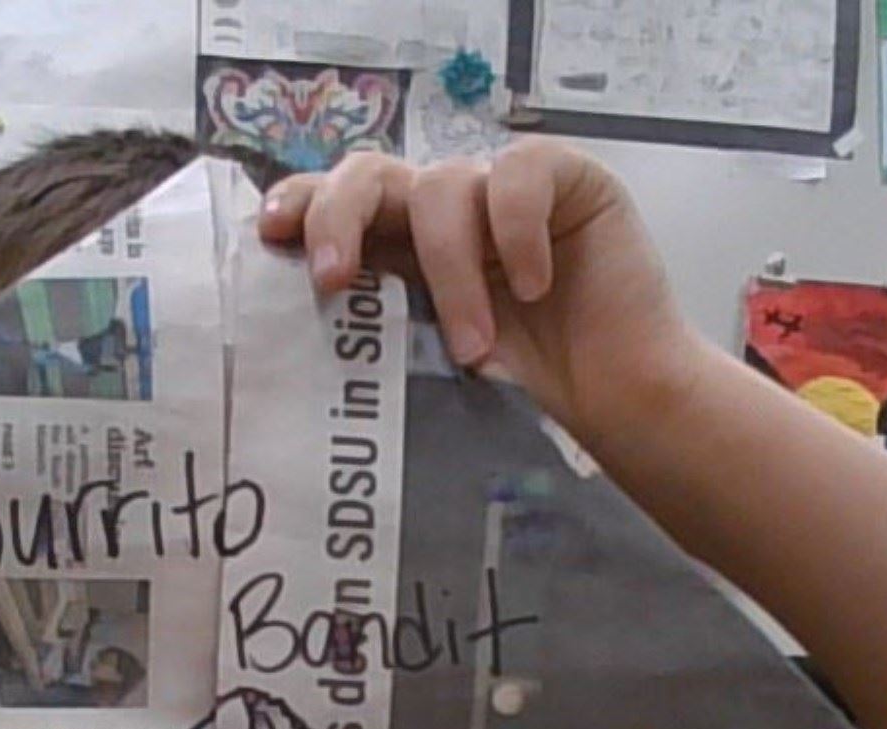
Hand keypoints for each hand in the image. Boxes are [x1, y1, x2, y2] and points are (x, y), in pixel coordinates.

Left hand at [257, 139, 699, 449]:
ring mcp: (501, 187)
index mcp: (402, 244)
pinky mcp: (565, 177)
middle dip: (337, 218)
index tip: (268, 237)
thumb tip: (290, 326)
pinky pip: (517, 175)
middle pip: (368, 171)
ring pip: (441, 189)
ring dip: (450, 272)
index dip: (298, 205)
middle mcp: (444, 208)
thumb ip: (377, 319)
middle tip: (333, 281)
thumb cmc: (525, 387)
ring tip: (475, 348)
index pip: (335, 200)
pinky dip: (517, 232)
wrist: (618, 399)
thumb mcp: (429, 356)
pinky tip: (535, 286)